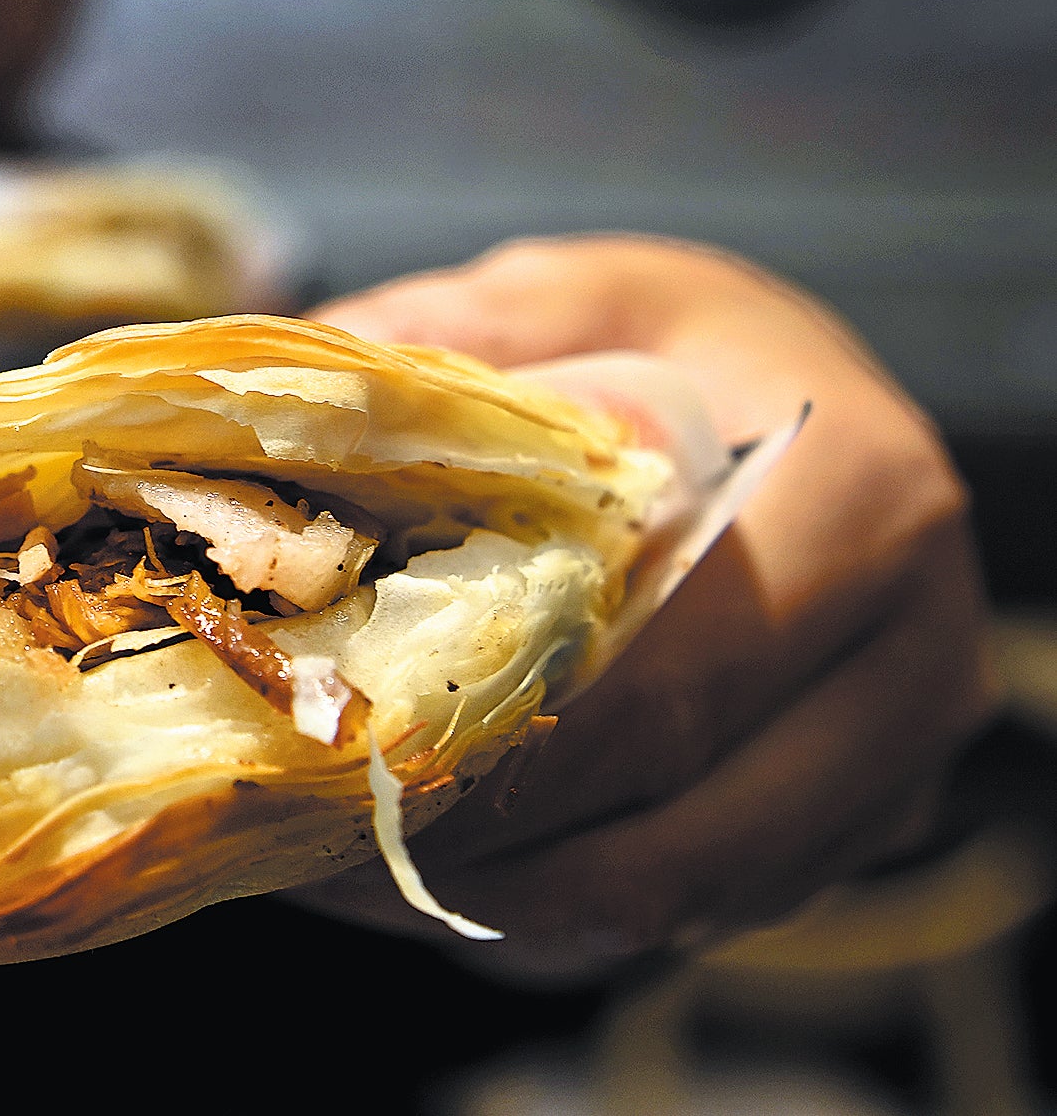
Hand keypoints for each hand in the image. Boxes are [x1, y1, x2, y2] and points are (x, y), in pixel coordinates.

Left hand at [290, 236, 995, 976]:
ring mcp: (893, 769)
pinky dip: (548, 907)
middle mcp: (910, 657)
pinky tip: (417, 870)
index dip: (502, 749)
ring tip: (335, 869)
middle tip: (313, 844)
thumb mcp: (566, 299)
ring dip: (500, 898)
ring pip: (678, 895)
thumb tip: (300, 412)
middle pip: (677, 822)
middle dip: (479, 846)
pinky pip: (687, 912)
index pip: (670, 680)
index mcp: (859, 503)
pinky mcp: (846, 834)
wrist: (791, 399)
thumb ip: (447, 350)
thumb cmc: (669, 345)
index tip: (347, 767)